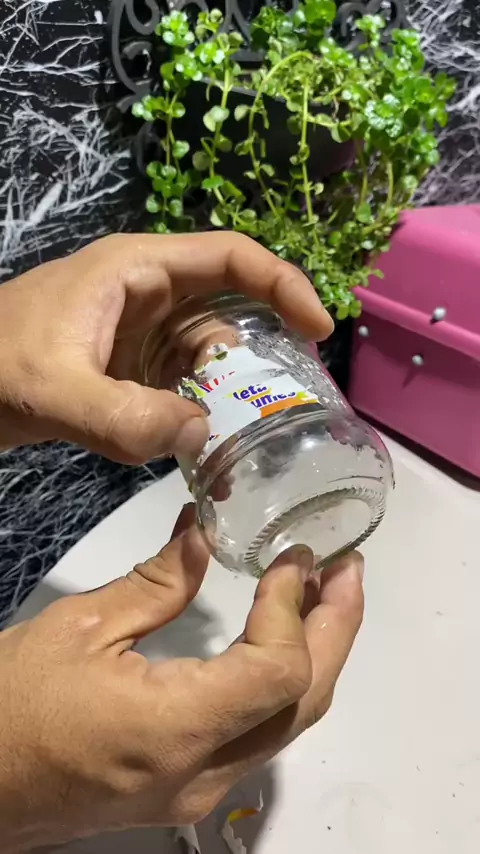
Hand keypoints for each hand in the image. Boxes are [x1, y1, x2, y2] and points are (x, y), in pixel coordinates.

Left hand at [0, 233, 332, 461]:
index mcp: (137, 269)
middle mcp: (146, 290)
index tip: (319, 330)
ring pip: (206, 345)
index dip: (283, 284)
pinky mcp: (127, 362)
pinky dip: (198, 401)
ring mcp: (137, 327)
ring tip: (246, 425)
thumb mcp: (55, 391)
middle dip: (265, 338)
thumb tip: (203, 434)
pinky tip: (201, 433)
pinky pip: (180, 375)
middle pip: (229, 299)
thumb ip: (125, 418)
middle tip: (292, 390)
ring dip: (228, 381)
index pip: (230, 256)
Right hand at [0, 505, 362, 851]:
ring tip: (322, 592)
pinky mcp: (188, 791)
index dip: (294, 607)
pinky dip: (284, 682)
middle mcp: (204, 773)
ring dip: (318, 654)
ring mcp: (200, 792)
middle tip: (346, 567)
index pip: (278, 671)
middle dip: (338, 628)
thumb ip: (158, 581)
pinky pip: (260, 735)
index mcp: (174, 729)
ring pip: (290, 723)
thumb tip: (206, 531)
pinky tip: (279, 638)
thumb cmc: (14, 703)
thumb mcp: (80, 627)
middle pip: (304, 701)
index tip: (291, 556)